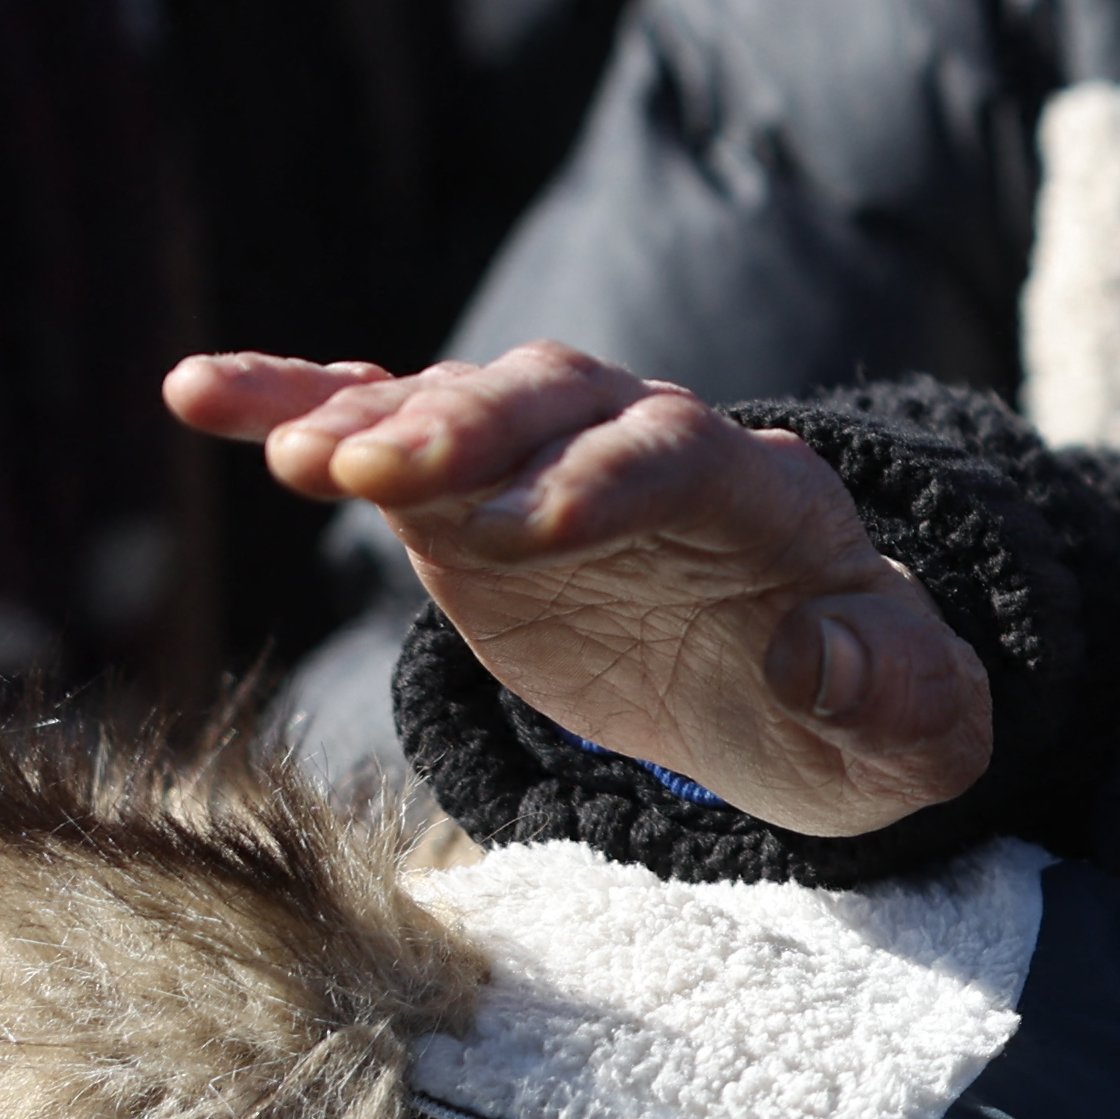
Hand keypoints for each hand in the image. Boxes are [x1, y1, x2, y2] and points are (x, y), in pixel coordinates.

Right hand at [166, 346, 990, 837]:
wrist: (804, 691)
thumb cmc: (867, 703)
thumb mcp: (916, 724)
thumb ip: (895, 689)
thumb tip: (815, 658)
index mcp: (764, 494)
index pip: (680, 454)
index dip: (607, 479)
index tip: (533, 530)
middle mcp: (650, 445)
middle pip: (560, 400)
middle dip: (475, 428)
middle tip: (383, 472)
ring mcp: (551, 460)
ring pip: (463, 405)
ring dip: (379, 416)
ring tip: (293, 453)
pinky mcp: (472, 496)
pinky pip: (383, 431)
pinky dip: (299, 403)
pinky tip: (203, 394)